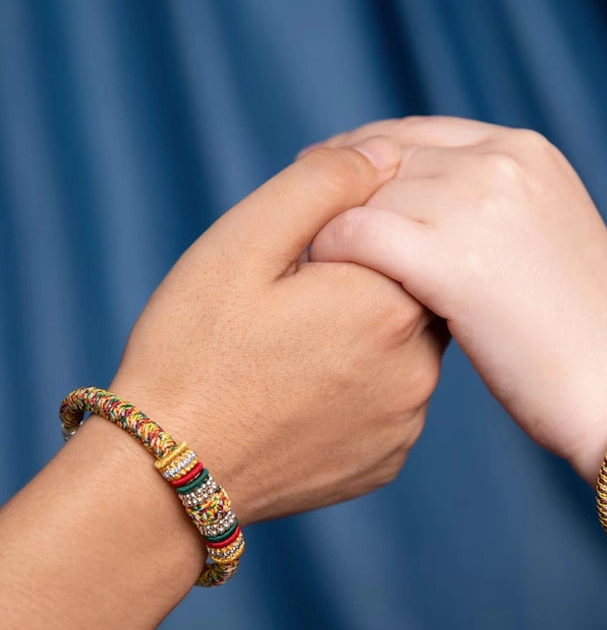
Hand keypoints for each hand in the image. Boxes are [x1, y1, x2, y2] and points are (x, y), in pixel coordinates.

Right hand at [111, 137, 444, 523]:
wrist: (165, 474)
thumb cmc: (194, 350)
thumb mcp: (243, 242)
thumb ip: (323, 185)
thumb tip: (386, 155)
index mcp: (390, 303)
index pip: (411, 239)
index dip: (359, 236)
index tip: (306, 258)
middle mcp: (418, 368)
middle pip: (414, 294)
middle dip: (365, 287)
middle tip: (295, 308)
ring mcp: (406, 423)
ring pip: (405, 352)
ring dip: (365, 339)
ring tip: (294, 356)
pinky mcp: (388, 461)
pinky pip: (390, 405)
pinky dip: (360, 391)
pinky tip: (304, 396)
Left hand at [310, 117, 606, 481]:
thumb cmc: (581, 336)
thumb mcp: (542, 240)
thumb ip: (487, 210)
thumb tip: (418, 211)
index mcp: (525, 151)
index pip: (414, 133)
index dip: (359, 155)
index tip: (323, 179)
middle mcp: (502, 162)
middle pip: (383, 157)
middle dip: (333, 185)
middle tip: (295, 216)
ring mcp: (480, 204)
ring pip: (367, 195)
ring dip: (329, 223)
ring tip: (302, 256)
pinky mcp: (455, 258)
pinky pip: (361, 235)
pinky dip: (331, 252)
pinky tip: (319, 278)